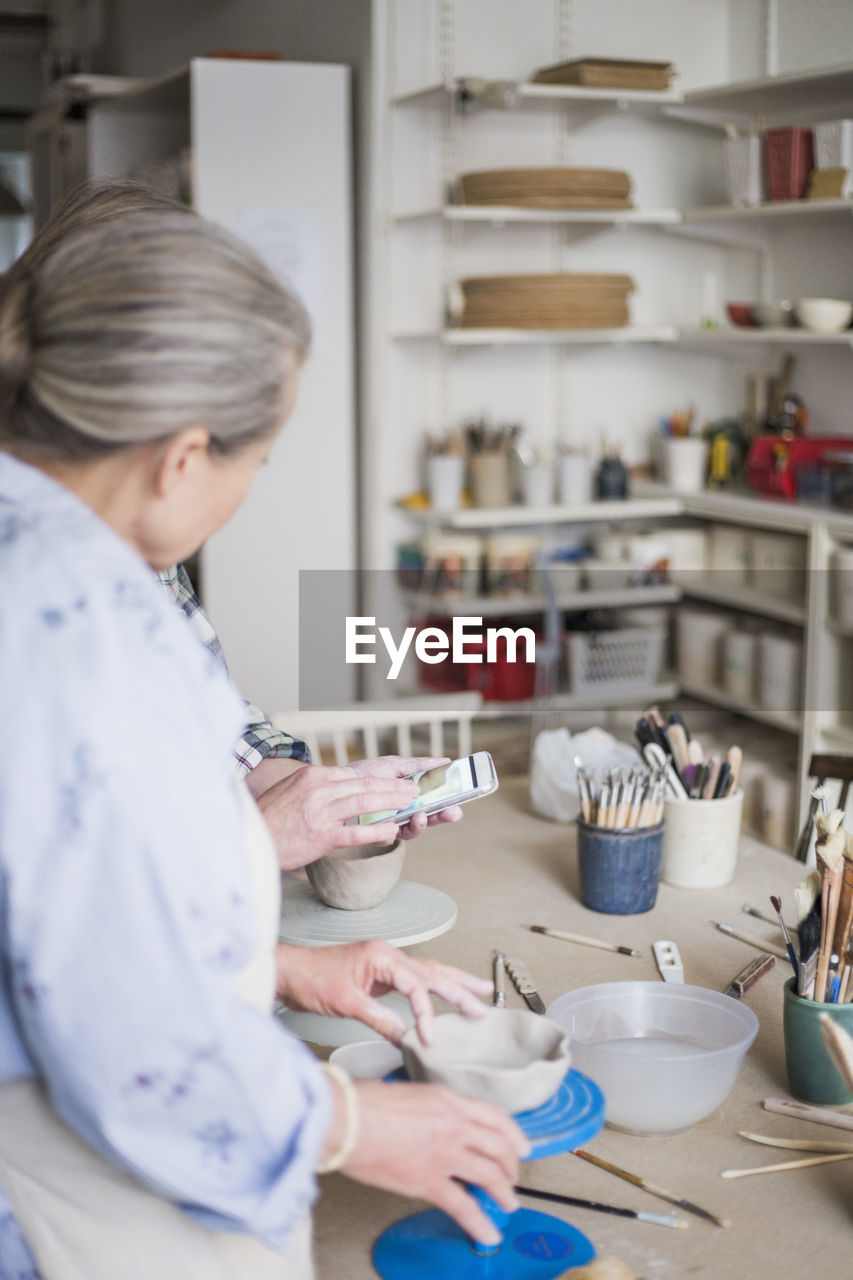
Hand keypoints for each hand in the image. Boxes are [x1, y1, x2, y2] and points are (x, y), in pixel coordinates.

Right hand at [253, 764, 418, 868]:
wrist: (252, 840)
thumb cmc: (270, 818)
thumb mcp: (291, 790)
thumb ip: (316, 786)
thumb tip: (341, 785)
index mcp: (313, 776)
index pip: (355, 776)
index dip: (381, 779)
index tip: (397, 781)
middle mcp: (319, 789)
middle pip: (366, 785)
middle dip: (394, 787)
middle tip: (413, 790)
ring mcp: (321, 812)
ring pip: (366, 803)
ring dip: (393, 803)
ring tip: (411, 804)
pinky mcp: (322, 836)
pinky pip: (357, 831)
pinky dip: (378, 831)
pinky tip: (392, 831)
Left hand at [275, 939, 492, 1043]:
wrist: (288, 972)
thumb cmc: (310, 980)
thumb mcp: (345, 1003)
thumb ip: (379, 1019)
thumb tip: (406, 1037)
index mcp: (381, 957)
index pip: (416, 986)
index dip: (427, 1013)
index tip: (430, 1037)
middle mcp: (388, 955)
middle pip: (432, 973)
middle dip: (459, 991)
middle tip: (481, 1009)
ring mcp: (385, 962)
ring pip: (429, 971)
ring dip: (455, 982)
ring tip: (480, 990)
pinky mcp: (380, 972)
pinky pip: (416, 978)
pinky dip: (435, 985)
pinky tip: (447, 989)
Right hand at [342, 1081, 527, 1246]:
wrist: (347, 1118)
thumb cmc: (365, 1103)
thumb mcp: (410, 1093)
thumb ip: (431, 1108)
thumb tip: (434, 1121)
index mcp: (449, 1101)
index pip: (495, 1116)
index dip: (513, 1134)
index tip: (520, 1145)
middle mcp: (454, 1125)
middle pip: (499, 1146)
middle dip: (511, 1166)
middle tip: (513, 1177)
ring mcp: (445, 1154)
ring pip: (490, 1175)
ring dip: (504, 1192)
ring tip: (509, 1203)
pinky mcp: (429, 1181)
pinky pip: (464, 1207)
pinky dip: (480, 1224)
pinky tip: (489, 1233)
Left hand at [346, 756, 463, 838]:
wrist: (338, 783)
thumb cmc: (367, 774)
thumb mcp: (395, 765)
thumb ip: (419, 766)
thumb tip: (445, 762)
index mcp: (414, 797)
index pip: (437, 803)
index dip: (450, 805)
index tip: (459, 804)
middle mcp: (406, 813)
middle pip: (431, 819)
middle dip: (443, 817)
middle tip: (452, 813)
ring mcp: (392, 825)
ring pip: (412, 831)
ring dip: (420, 825)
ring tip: (422, 815)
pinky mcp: (375, 834)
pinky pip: (387, 837)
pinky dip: (391, 832)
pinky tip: (393, 825)